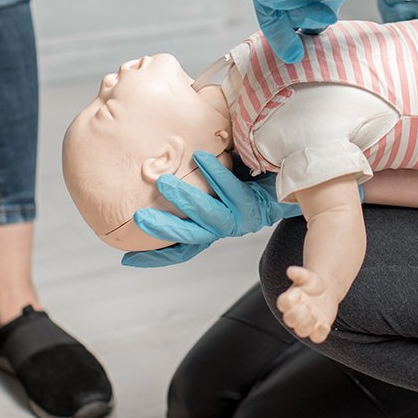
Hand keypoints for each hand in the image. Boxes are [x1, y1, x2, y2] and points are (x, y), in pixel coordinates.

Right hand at [121, 151, 301, 267]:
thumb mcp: (216, 185)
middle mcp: (222, 228)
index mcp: (211, 228)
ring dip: (185, 200)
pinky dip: (214, 174)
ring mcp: (238, 219)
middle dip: (163, 230)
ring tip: (163, 183)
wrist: (290, 177)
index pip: (180, 250)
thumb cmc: (247, 176)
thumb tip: (157, 165)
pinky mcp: (253, 205)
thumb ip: (192, 182)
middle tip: (138, 218)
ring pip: (208, 216)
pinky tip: (199, 157)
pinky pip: (231, 190)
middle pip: (189, 237)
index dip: (155, 257)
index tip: (127, 260)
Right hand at [276, 266, 338, 342]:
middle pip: (290, 320)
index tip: (298, 293)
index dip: (288, 301)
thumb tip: (290, 270)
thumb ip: (298, 273)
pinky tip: (324, 324)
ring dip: (307, 324)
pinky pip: (317, 338)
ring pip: (301, 331)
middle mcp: (295, 314)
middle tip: (308, 305)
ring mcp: (307, 323)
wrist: (327, 290)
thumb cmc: (313, 284)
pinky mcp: (318, 329)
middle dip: (297, 314)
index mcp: (289, 300)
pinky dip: (320, 333)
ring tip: (314, 315)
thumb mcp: (307, 276)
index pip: (282, 304)